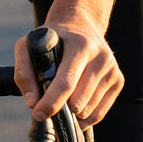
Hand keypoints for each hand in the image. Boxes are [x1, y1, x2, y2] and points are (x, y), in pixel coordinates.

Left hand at [13, 10, 123, 128]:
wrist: (80, 24)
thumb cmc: (52, 38)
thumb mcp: (29, 44)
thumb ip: (24, 72)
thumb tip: (32, 103)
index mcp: (80, 45)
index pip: (67, 82)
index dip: (51, 102)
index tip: (38, 113)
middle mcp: (101, 56)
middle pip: (79, 100)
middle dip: (60, 109)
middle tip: (47, 105)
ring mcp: (112, 69)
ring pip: (89, 109)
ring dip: (72, 113)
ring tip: (63, 99)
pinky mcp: (118, 80)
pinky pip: (100, 112)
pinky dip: (85, 117)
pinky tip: (75, 109)